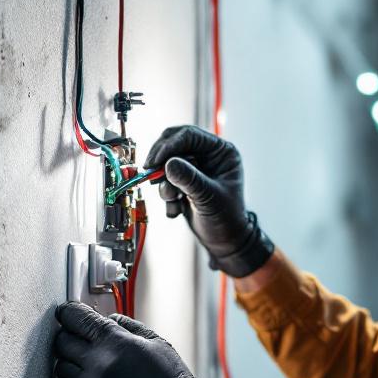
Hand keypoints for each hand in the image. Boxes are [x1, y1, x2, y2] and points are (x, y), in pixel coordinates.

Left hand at [52, 302, 221, 377]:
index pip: (74, 318)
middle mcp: (96, 368)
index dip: (69, 314)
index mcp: (113, 343)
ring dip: (73, 376)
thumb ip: (126, 326)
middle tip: (85, 351)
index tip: (68, 316)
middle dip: (70, 343)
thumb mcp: (156, 343)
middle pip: (61, 345)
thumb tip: (105, 319)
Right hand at [143, 125, 273, 277]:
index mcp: (222, 152)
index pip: (190, 136)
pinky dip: (166, 196)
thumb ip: (190, 179)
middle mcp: (208, 155)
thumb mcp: (209, 197)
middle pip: (173, 144)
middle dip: (161, 161)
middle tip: (150, 174)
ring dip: (164, 184)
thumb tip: (168, 164)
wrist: (224, 241)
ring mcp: (194, 168)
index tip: (155, 160)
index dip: (169, 145)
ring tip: (173, 201)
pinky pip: (165, 180)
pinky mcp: (183, 181)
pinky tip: (176, 210)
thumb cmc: (227, 219)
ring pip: (166, 163)